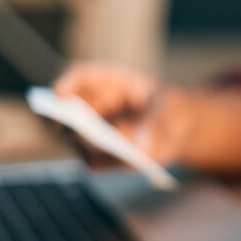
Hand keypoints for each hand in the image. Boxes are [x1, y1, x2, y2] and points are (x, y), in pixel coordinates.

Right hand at [52, 61, 240, 173]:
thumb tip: (141, 148)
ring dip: (91, 147)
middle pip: (71, 111)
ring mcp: (95, 132)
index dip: (66, 84)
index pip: (81, 77)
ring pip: (79, 141)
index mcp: (110, 82)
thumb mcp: (172, 108)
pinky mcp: (102, 155)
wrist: (181, 127)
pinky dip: (106, 163)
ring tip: (115, 150)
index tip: (58, 95)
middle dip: (68, 121)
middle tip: (77, 130)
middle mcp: (96, 106)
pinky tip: (129, 161)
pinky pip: (95, 162)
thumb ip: (157, 125)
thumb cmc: (172, 107)